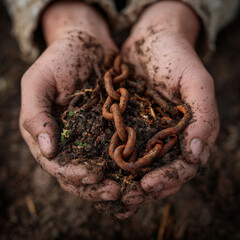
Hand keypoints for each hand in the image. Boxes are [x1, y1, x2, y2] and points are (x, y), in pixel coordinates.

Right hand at [19, 2, 120, 200]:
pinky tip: (140, 174)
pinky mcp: (112, 129)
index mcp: (50, 135)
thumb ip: (35, 115)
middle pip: (81, 174)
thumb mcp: (38, 82)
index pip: (58, 165)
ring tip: (131, 193)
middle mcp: (71, 141)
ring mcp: (92, 136)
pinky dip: (127, 167)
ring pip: (102, 169)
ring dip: (114, 183)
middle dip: (97, 187)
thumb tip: (47, 151)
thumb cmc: (60, 59)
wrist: (88, 43)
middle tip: (117, 193)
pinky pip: (119, 152)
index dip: (73, 175)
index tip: (92, 176)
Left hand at [117, 1, 219, 217]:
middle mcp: (168, 138)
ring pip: (141, 167)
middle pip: (161, 172)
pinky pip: (122, 150)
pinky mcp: (129, 126)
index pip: (184, 166)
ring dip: (128, 184)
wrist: (150, 39)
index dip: (168, 179)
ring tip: (112, 195)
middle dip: (146, 188)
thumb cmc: (176, 57)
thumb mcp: (196, 81)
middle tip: (127, 199)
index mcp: (189, 133)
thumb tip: (197, 153)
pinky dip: (114, 165)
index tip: (148, 186)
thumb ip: (204, 116)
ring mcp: (148, 133)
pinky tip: (102, 173)